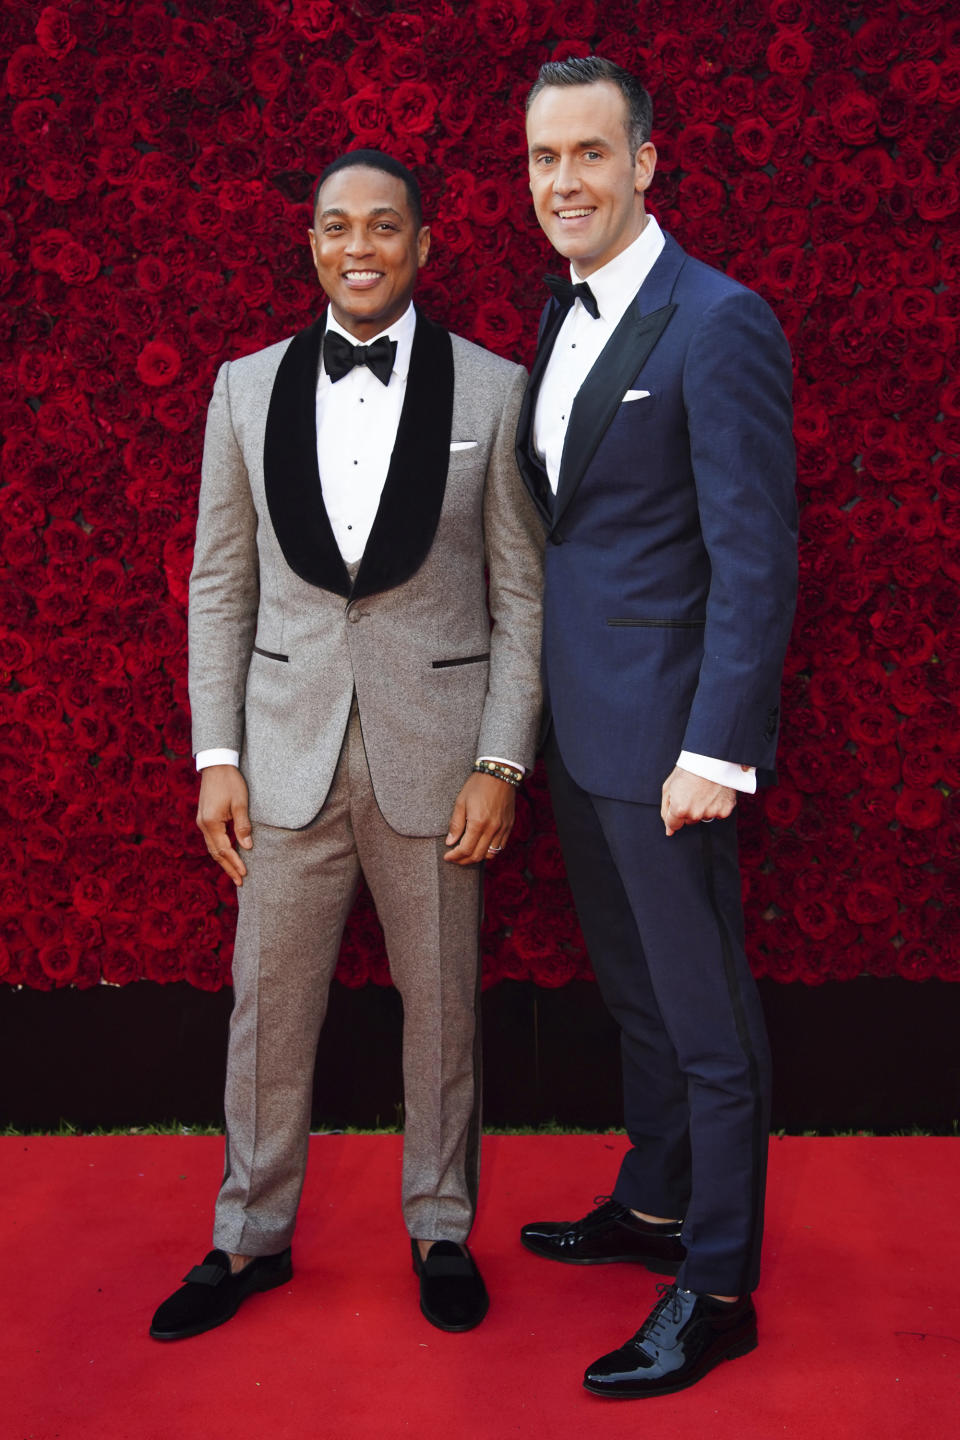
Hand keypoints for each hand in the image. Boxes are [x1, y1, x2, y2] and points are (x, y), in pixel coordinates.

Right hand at [197, 765, 251, 885]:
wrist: (216, 765)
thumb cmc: (230, 782)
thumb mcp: (241, 803)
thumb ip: (242, 826)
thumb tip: (247, 846)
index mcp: (211, 822)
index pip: (224, 849)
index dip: (235, 862)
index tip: (245, 873)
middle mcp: (203, 824)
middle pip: (215, 853)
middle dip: (228, 867)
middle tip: (240, 881)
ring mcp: (202, 821)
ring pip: (212, 847)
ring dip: (223, 861)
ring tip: (235, 872)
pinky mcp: (204, 817)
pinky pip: (211, 839)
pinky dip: (219, 850)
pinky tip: (227, 855)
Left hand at [443, 772, 515, 865]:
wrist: (499, 774)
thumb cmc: (477, 785)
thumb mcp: (460, 802)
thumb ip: (455, 824)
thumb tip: (450, 842)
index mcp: (478, 823)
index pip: (465, 849)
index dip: (454, 856)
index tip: (447, 856)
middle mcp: (492, 829)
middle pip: (477, 855)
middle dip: (463, 860)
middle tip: (454, 858)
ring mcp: (502, 828)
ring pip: (490, 854)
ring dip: (477, 858)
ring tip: (467, 855)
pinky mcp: (509, 826)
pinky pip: (500, 847)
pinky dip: (489, 851)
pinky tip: (481, 847)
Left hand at [660, 765, 735, 836]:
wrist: (712, 758)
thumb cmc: (688, 770)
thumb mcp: (669, 787)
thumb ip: (666, 810)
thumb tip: (669, 831)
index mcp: (679, 809)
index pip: (673, 825)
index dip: (674, 814)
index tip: (678, 804)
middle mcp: (696, 814)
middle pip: (689, 821)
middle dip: (688, 810)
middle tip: (692, 791)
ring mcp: (712, 813)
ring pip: (704, 817)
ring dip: (703, 807)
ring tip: (704, 789)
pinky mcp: (725, 810)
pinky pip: (718, 813)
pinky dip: (716, 805)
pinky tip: (714, 791)